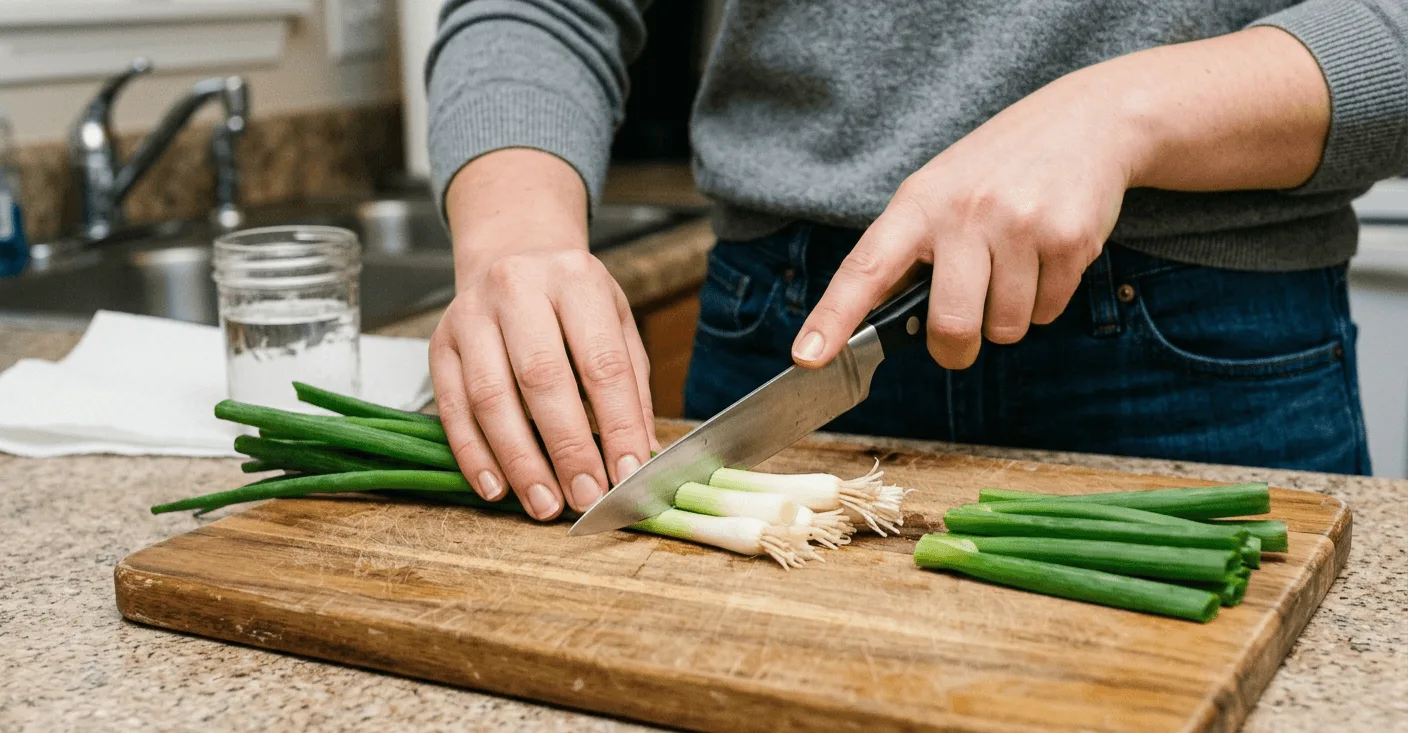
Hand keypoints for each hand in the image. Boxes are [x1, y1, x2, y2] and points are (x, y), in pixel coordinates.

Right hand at [429, 150, 658, 519]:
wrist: (512, 255)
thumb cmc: (572, 301)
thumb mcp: (615, 324)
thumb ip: (631, 387)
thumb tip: (638, 455)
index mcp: (575, 280)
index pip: (601, 362)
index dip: (617, 424)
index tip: (628, 473)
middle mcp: (517, 289)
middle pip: (541, 378)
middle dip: (567, 448)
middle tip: (586, 497)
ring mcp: (470, 316)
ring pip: (490, 397)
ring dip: (519, 460)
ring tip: (545, 503)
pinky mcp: (439, 344)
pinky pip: (451, 408)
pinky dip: (473, 455)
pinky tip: (495, 488)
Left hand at [792, 27, 1330, 370]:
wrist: (1087, 121)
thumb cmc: (997, 169)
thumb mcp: (939, 191)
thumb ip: (909, 251)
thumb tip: (877, 323)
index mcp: (918, 203)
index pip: (866, 268)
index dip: (833, 318)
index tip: (807, 357)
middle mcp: (964, 212)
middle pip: (950, 327)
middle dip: (955, 349)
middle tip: (959, 338)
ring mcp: (1019, 224)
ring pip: (1006, 329)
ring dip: (1008, 318)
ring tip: (1013, 266)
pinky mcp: (1069, 239)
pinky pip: (1047, 313)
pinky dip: (1045, 301)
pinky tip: (1045, 257)